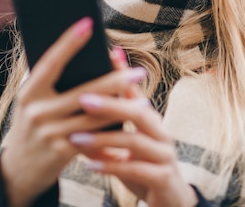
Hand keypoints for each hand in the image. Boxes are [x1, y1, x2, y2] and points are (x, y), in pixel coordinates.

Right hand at [0, 18, 146, 206]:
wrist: (18, 170)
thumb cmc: (33, 124)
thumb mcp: (32, 101)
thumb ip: (49, 79)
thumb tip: (75, 47)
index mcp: (28, 92)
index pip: (50, 62)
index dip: (68, 42)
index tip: (88, 22)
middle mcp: (36, 111)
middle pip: (82, 93)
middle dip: (113, 81)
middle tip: (139, 71)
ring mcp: (48, 133)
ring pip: (93, 117)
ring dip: (121, 107)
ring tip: (143, 97)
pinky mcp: (60, 152)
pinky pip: (93, 139)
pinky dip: (112, 130)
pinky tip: (130, 124)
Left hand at [69, 49, 197, 206]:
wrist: (169, 201)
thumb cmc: (142, 168)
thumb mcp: (123, 147)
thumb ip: (105, 130)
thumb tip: (75, 110)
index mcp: (150, 120)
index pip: (135, 91)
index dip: (122, 72)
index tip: (106, 53)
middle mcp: (161, 133)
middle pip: (139, 111)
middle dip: (111, 104)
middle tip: (82, 99)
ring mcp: (164, 155)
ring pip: (135, 141)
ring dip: (104, 138)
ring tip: (76, 137)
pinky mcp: (162, 178)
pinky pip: (135, 169)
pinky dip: (111, 166)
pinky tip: (91, 165)